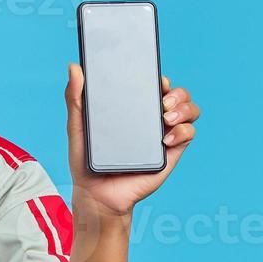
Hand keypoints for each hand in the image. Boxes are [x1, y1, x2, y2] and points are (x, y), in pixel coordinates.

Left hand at [63, 64, 199, 217]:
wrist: (96, 194)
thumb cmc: (85, 161)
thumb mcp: (77, 127)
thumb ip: (75, 98)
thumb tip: (74, 66)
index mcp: (132, 108)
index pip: (152, 84)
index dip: (159, 76)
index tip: (155, 76)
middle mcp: (150, 118)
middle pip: (177, 93)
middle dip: (176, 91)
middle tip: (162, 99)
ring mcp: (163, 134)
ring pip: (189, 109)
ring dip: (184, 107)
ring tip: (166, 116)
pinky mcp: (171, 152)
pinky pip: (189, 133)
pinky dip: (183, 130)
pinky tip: (165, 138)